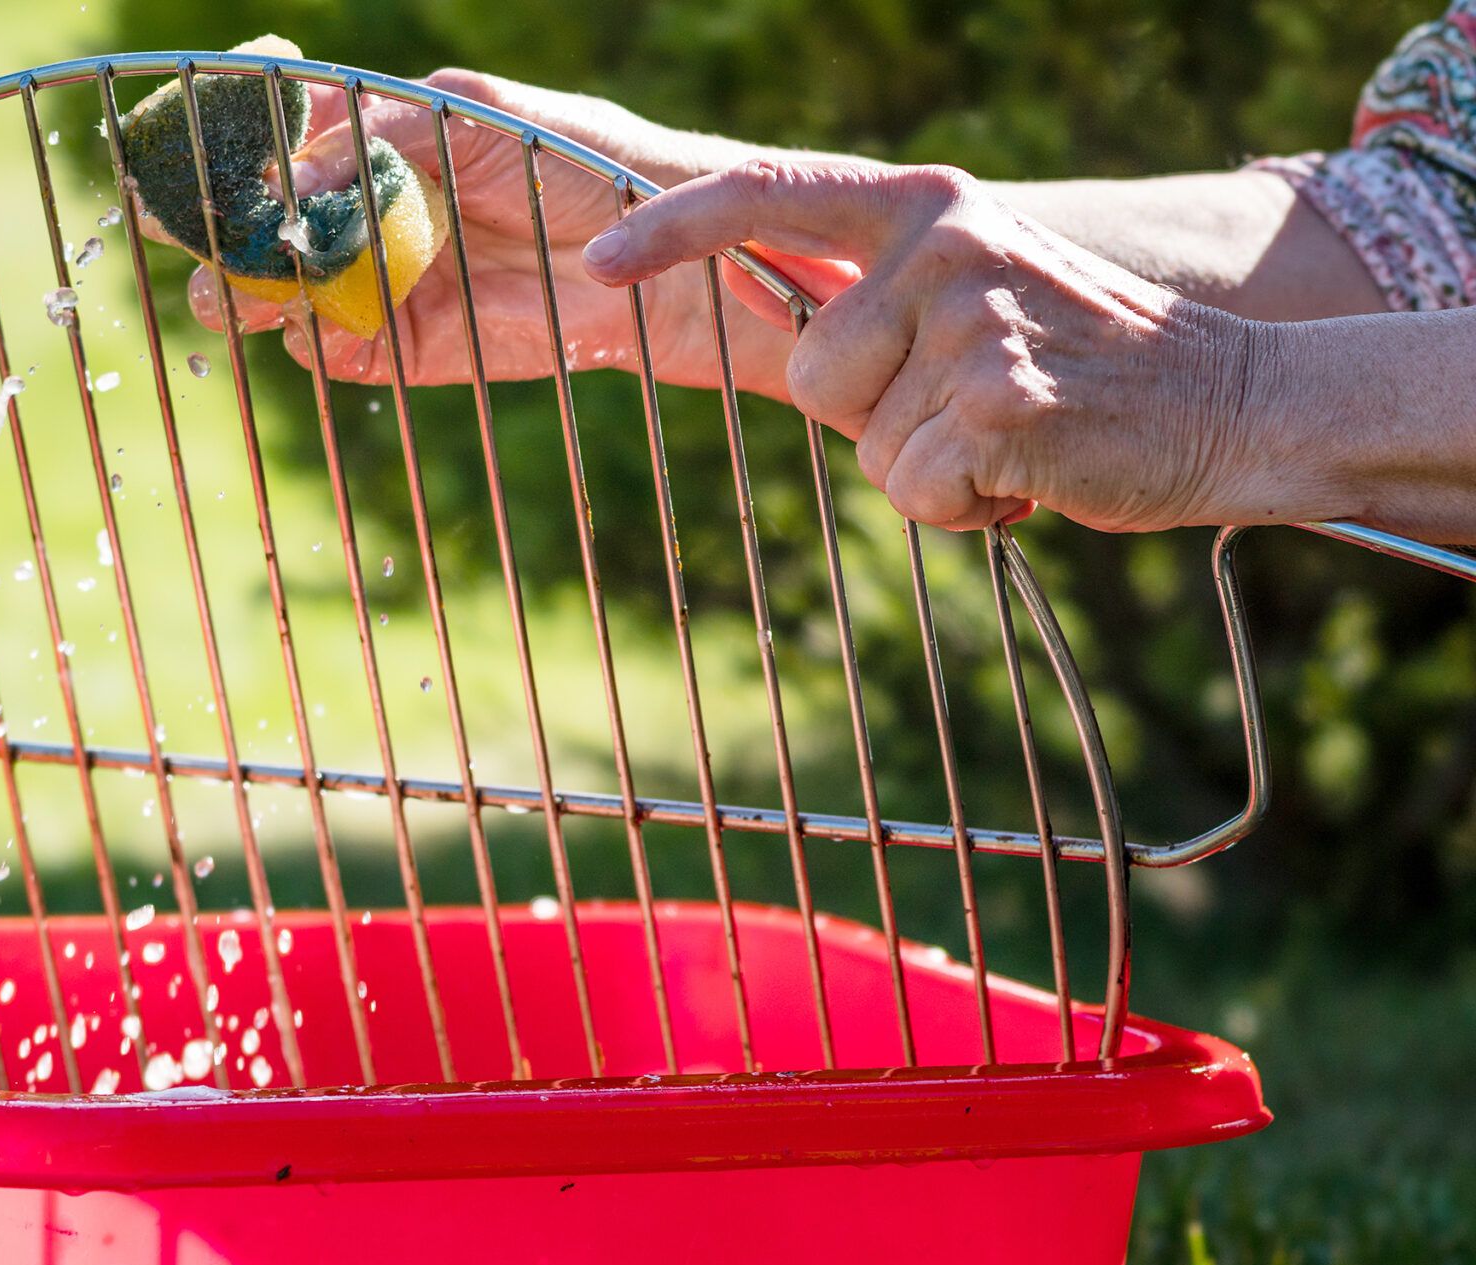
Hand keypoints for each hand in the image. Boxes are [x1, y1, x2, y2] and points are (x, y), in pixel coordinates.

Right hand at [184, 70, 854, 398]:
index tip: (207, 122)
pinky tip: (315, 323)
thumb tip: (300, 160)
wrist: (653, 262)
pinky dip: (308, 338)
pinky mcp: (396, 349)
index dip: (234, 125)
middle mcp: (362, 208)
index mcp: (378, 135)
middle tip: (194, 227)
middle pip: (254, 217)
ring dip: (242, 288)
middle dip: (211, 221)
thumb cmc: (584, 162)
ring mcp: (374, 281)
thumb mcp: (484, 117)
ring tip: (240, 287)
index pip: (279, 125)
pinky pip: (325, 349)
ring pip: (273, 290)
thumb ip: (392, 129)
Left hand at [583, 159, 1272, 531]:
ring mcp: (973, 320)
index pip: (769, 194)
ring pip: (865, 444)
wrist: (1231, 405)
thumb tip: (763, 318)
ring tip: (1011, 435)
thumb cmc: (1081, 370)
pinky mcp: (997, 402)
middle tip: (973, 406)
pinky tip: (1034, 471)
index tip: (598, 263)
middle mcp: (945, 244)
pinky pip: (916, 490)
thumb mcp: (973, 298)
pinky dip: (967, 507)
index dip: (672, 230)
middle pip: (812, 375)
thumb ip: (879, 301)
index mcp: (929, 205)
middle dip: (877, 419)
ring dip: (927, 468)